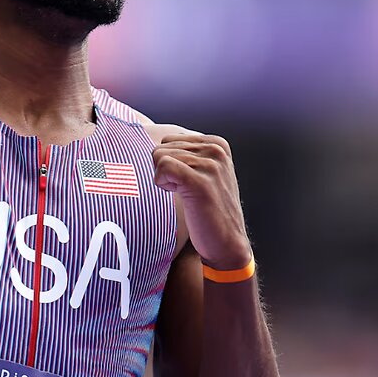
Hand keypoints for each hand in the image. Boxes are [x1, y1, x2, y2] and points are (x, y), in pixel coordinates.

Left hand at [152, 133, 252, 269]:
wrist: (226, 241)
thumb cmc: (208, 208)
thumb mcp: (204, 172)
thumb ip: (187, 153)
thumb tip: (151, 136)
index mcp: (217, 144)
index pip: (169, 139)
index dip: (168, 163)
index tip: (186, 181)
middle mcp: (216, 149)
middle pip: (162, 146)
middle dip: (165, 170)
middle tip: (185, 190)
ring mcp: (210, 164)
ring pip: (159, 156)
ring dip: (165, 179)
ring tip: (186, 195)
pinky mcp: (200, 182)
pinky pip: (163, 166)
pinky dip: (162, 182)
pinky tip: (176, 194)